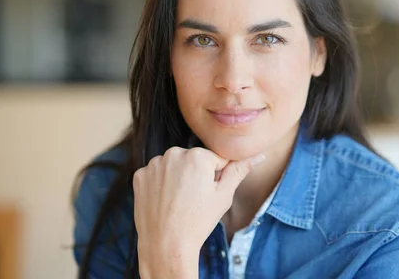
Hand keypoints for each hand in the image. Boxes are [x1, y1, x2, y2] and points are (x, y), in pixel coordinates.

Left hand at [132, 146, 264, 278]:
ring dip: (178, 177)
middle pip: (194, 159)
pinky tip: (165, 200)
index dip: (217, 177)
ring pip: (174, 165)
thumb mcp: (224, 196)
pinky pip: (156, 173)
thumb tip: (259, 156)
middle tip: (195, 199)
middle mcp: (173, 154)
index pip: (216, 159)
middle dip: (197, 174)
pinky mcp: (140, 175)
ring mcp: (154, 164)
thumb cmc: (198, 222)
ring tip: (179, 201)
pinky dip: (161, 184)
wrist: (166, 245)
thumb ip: (239, 170)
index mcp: (198, 156)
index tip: (208, 194)